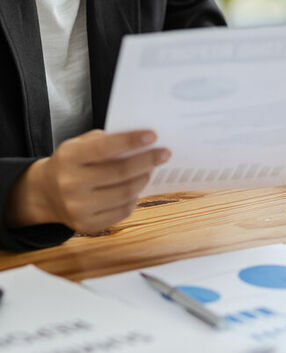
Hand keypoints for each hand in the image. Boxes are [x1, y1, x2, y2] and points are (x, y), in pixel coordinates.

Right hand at [6, 129, 170, 233]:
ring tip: (150, 170)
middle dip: (147, 161)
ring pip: (125, 193)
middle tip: (165, 153)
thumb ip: (106, 141)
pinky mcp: (88, 225)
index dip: (131, 141)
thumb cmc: (72, 163)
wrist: (45, 194)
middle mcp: (71, 184)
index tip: (153, 135)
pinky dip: (134, 198)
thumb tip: (143, 143)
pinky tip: (136, 188)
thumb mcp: (79, 145)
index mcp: (68, 158)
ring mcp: (78, 208)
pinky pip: (123, 211)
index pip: (104, 148)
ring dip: (143, 179)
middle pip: (120, 172)